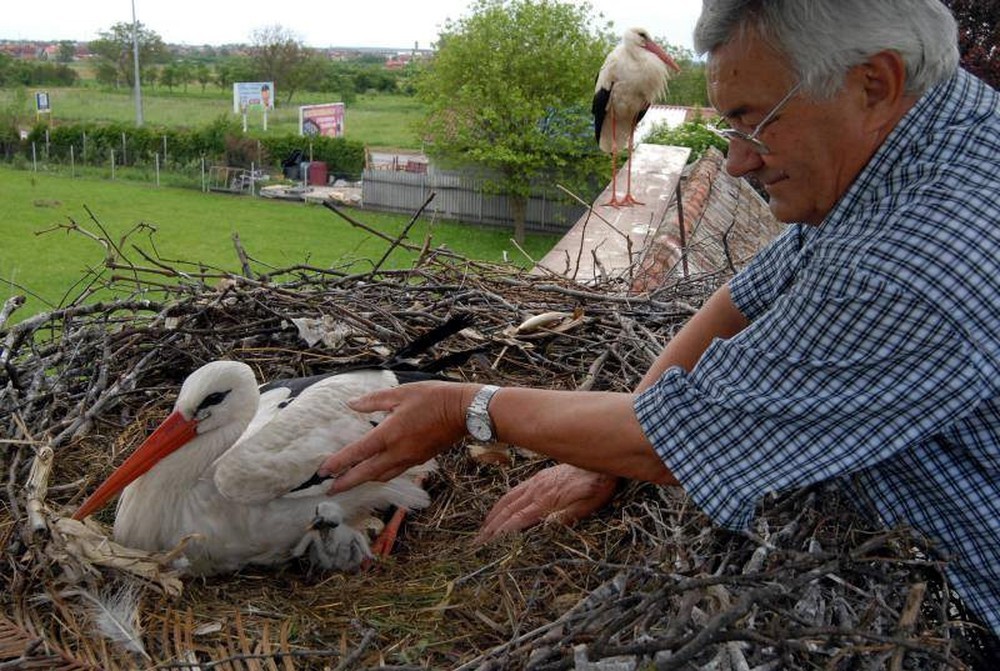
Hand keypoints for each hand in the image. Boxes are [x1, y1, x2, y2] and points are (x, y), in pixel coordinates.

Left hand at [319, 380, 473, 492]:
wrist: (464, 411)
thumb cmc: (433, 398)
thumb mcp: (400, 393)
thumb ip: (373, 400)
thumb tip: (352, 404)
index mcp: (389, 434)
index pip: (357, 453)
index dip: (338, 463)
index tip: (322, 472)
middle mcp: (398, 452)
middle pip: (367, 474)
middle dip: (347, 483)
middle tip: (329, 490)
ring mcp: (410, 459)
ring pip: (382, 476)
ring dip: (364, 480)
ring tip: (350, 482)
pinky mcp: (420, 460)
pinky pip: (396, 471)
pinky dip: (382, 474)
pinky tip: (377, 471)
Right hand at [474, 464, 618, 543]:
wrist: (600, 463)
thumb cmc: (597, 487)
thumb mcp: (587, 507)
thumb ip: (565, 517)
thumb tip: (543, 529)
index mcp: (546, 501)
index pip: (517, 520)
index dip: (501, 533)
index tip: (487, 545)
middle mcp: (536, 491)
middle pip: (508, 511)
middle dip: (491, 528)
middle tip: (477, 543)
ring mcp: (536, 483)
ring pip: (508, 500)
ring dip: (493, 515)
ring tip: (482, 529)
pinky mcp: (539, 478)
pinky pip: (515, 490)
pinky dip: (502, 501)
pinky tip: (499, 507)